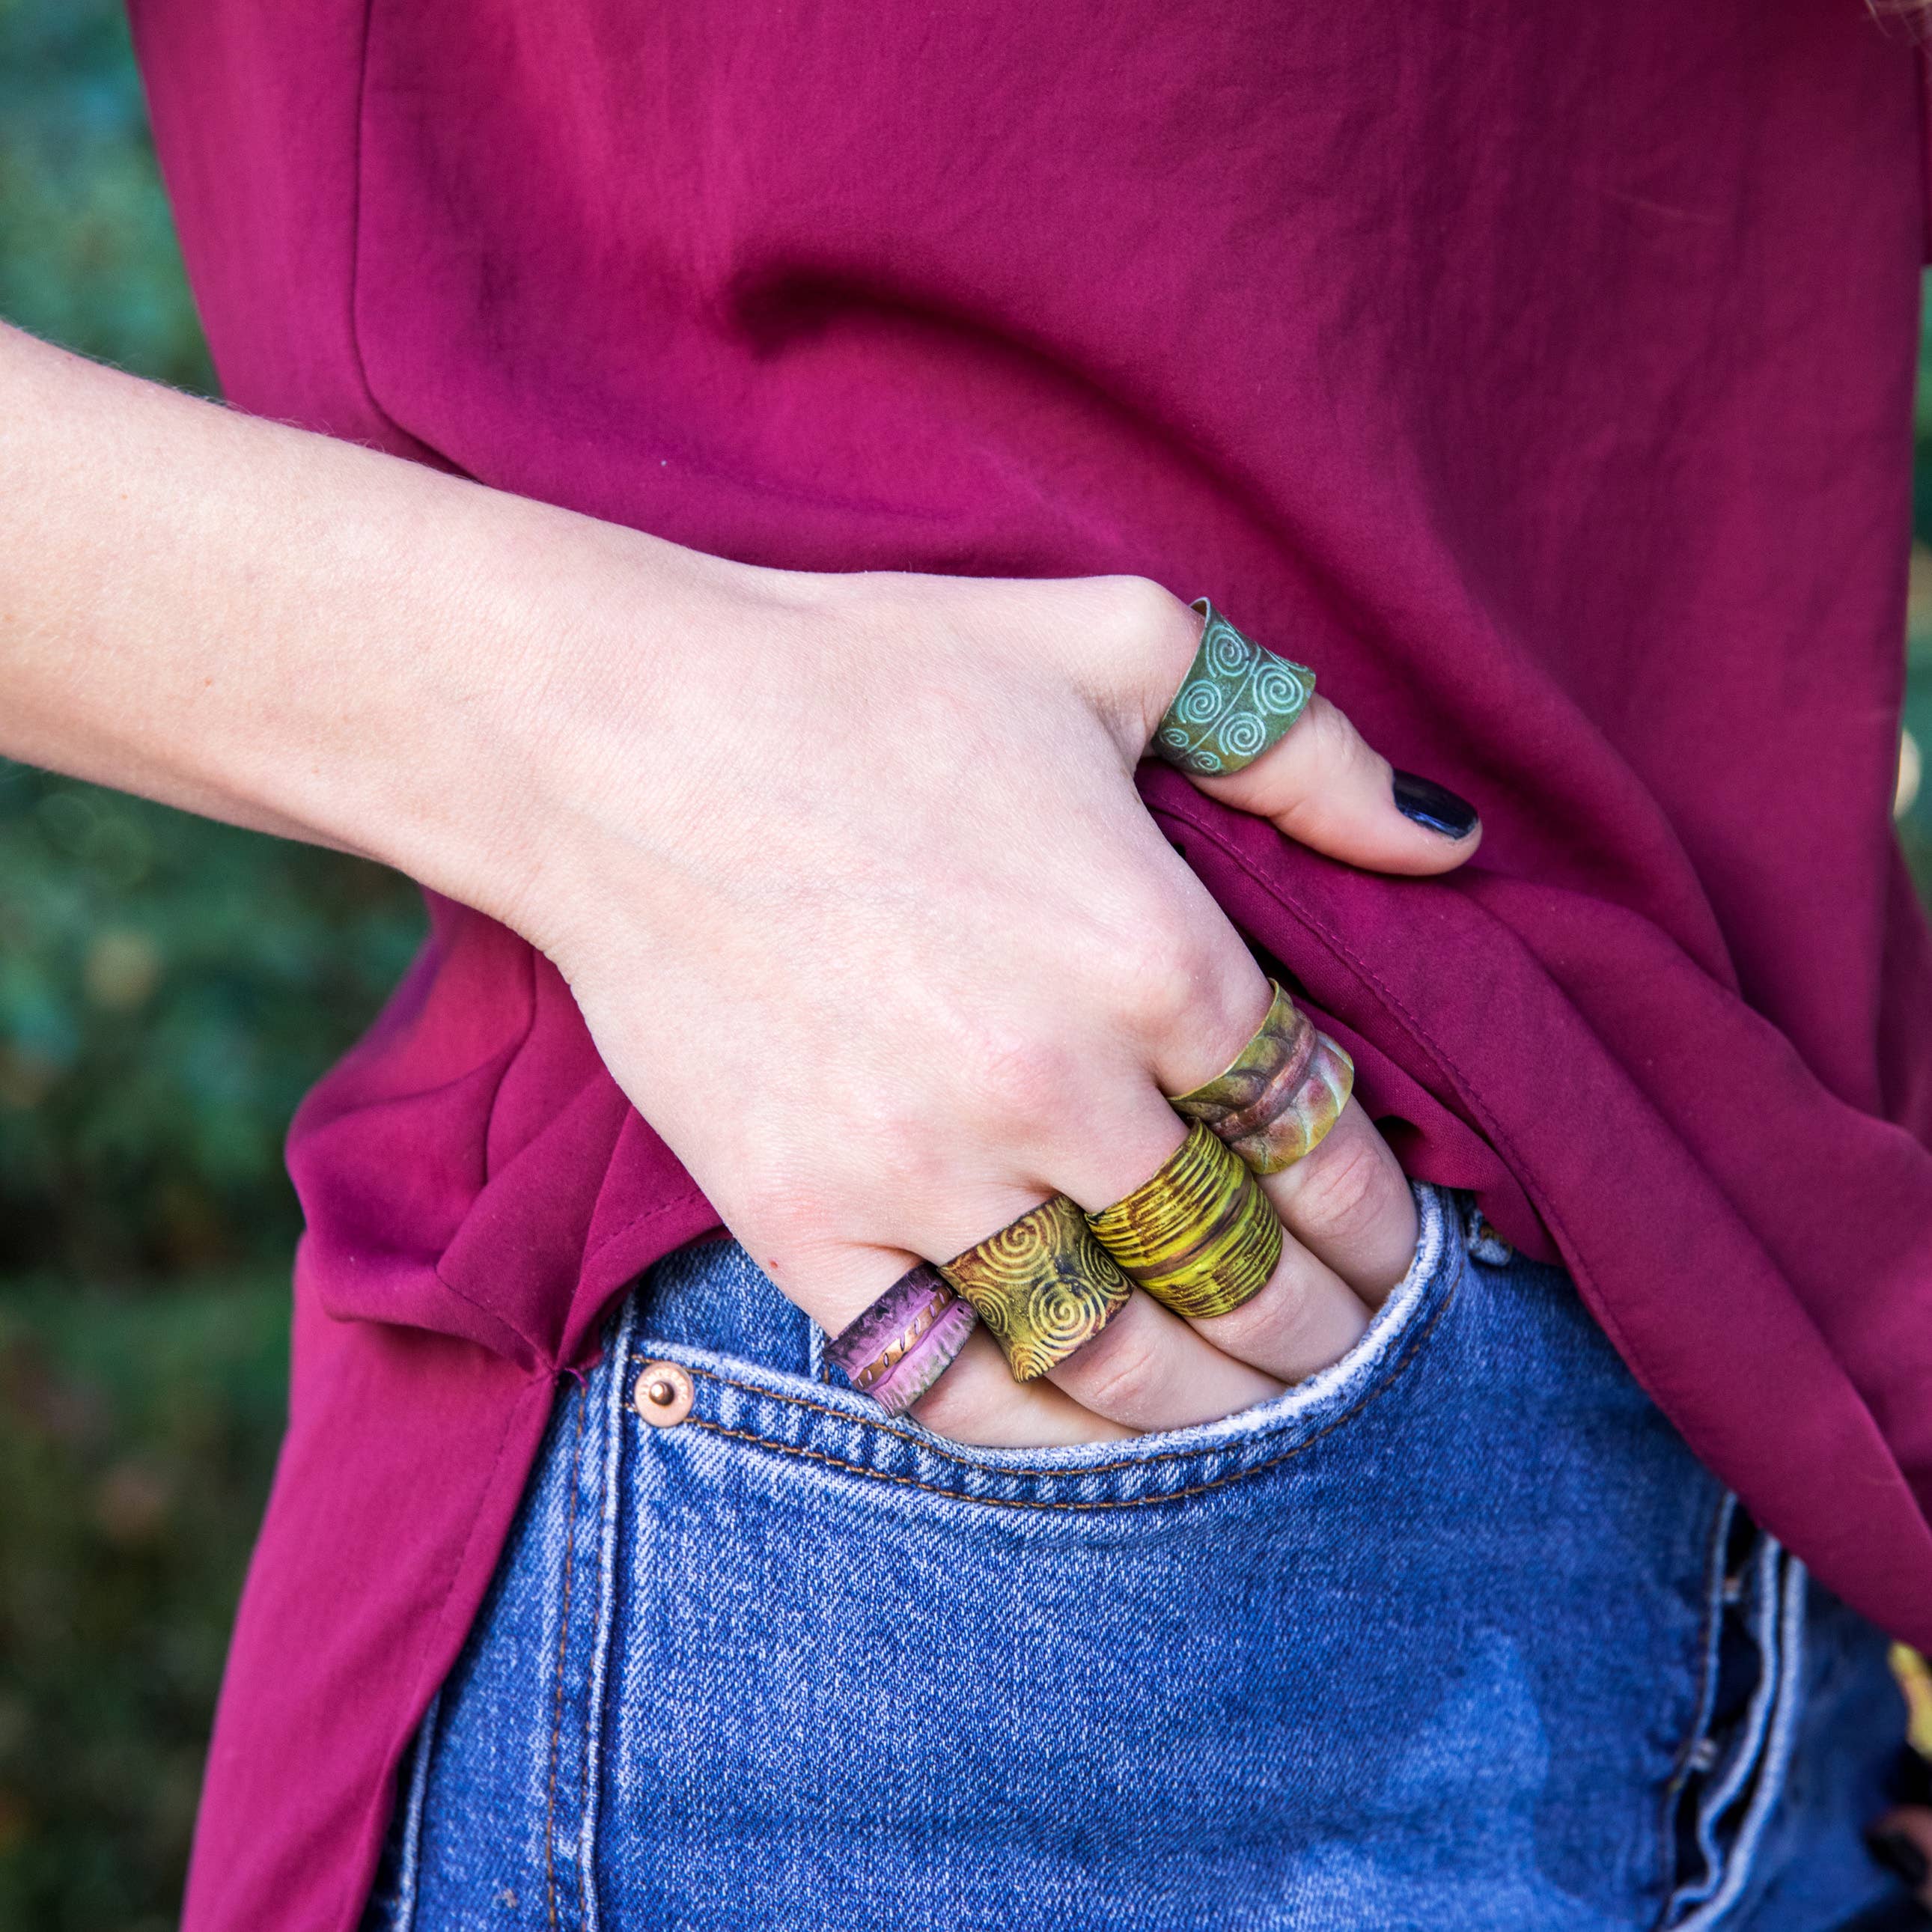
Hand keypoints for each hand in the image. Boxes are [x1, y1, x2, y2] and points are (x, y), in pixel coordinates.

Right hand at [0, 325, 1480, 1447]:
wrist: (620, 738)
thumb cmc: (870, 675)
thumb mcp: (1117, 640)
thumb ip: (1301, 743)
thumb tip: (1449, 841)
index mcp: (1162, 957)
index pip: (1320, 1140)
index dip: (1380, 1219)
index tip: (1402, 1258)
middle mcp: (1063, 1090)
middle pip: (1237, 1265)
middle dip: (1320, 1330)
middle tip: (1349, 1352)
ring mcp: (928, 1174)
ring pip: (1114, 1352)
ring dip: (1208, 1404)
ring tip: (1253, 1414)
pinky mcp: (805, 1224)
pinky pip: (945, 1378)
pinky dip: (1035, 1432)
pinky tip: (1087, 1433)